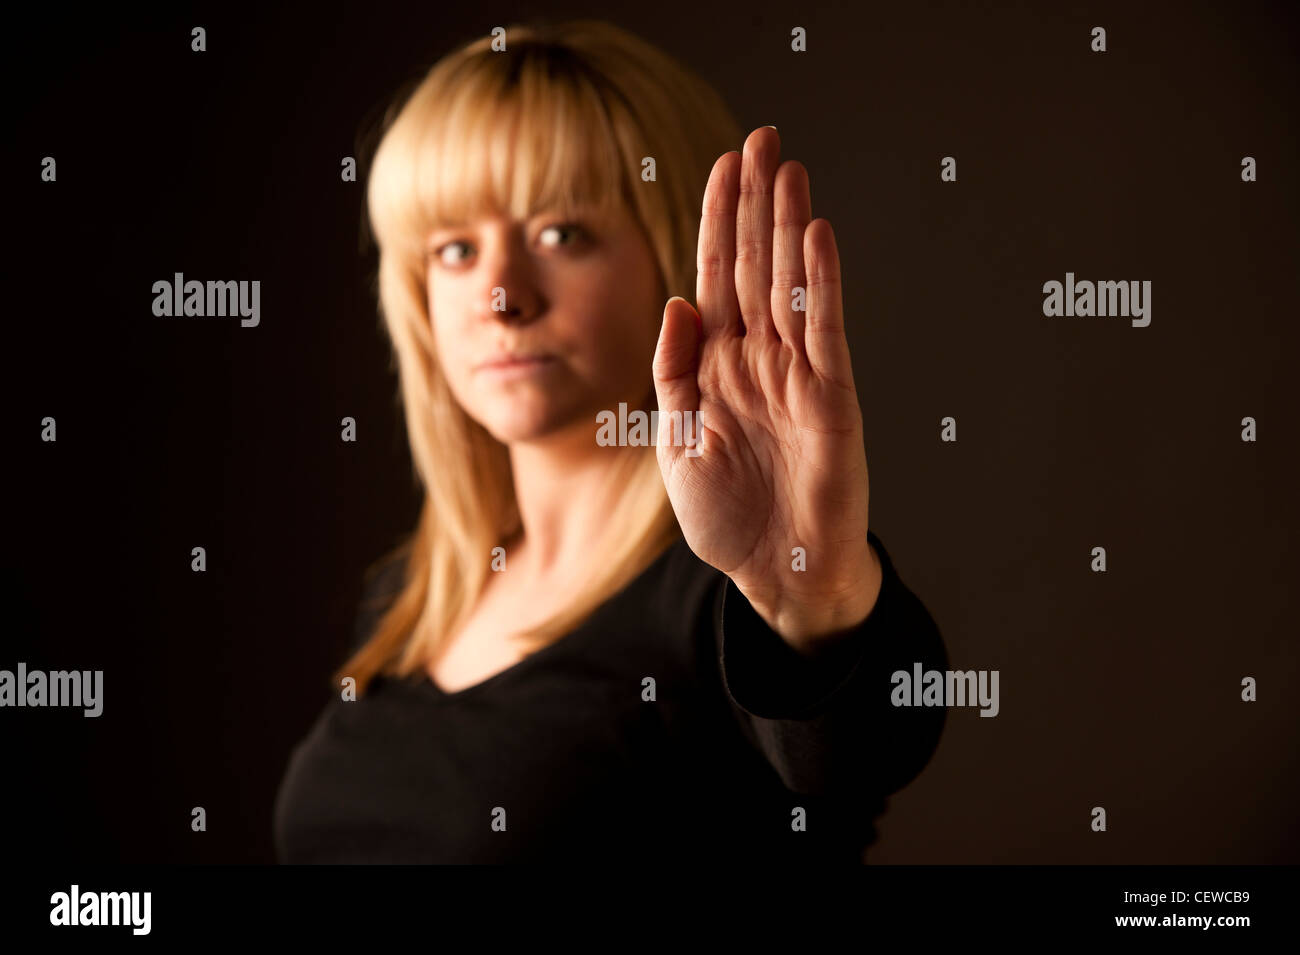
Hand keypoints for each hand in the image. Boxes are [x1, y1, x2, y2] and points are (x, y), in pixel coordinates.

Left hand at [651, 126, 880, 650]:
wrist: (775, 573)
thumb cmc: (725, 516)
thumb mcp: (679, 441)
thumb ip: (675, 371)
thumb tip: (677, 302)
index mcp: (715, 366)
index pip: (715, 276)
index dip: (718, 221)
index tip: (722, 164)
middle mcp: (757, 358)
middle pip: (754, 264)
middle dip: (755, 202)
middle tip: (762, 138)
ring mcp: (796, 373)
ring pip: (788, 283)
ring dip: (787, 224)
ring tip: (787, 167)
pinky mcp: (832, 396)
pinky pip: (825, 328)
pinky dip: (820, 282)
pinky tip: (814, 234)